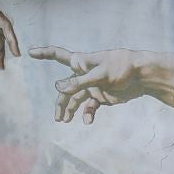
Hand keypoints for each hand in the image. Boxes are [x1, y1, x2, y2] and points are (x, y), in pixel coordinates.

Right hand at [29, 46, 147, 123]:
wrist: (143, 77)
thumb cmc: (122, 67)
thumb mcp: (100, 74)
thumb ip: (78, 82)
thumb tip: (57, 86)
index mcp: (82, 62)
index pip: (59, 55)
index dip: (44, 53)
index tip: (30, 52)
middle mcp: (84, 74)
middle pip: (66, 87)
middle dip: (60, 101)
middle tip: (58, 117)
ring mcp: (92, 85)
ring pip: (75, 99)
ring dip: (70, 110)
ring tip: (64, 121)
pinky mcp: (102, 96)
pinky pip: (90, 106)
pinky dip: (87, 113)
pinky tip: (87, 121)